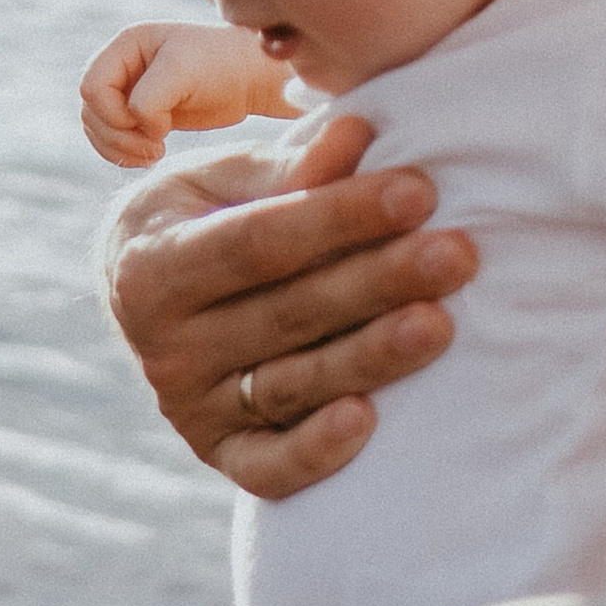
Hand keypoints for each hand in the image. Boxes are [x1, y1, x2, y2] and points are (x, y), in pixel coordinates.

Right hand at [80, 19, 297, 166]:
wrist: (249, 78)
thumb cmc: (220, 65)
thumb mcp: (183, 72)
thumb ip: (149, 98)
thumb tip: (136, 125)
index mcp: (125, 45)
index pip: (91, 87)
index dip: (114, 114)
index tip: (156, 123)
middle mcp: (121, 67)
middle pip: (90, 112)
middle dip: (117, 136)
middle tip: (156, 146)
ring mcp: (128, 92)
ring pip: (97, 130)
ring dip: (120, 149)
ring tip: (155, 153)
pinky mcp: (140, 116)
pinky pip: (113, 140)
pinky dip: (125, 154)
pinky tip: (153, 156)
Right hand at [105, 111, 474, 498]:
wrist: (148, 301)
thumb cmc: (207, 219)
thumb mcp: (224, 181)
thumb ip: (286, 169)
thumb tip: (357, 135)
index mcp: (152, 267)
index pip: (257, 243)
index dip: (338, 217)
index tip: (420, 190)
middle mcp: (164, 348)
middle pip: (286, 315)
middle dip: (377, 282)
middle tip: (458, 255)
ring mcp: (191, 410)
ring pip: (291, 386)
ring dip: (371, 357)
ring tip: (441, 324)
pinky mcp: (222, 456)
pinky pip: (269, 469)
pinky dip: (315, 452)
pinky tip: (368, 421)